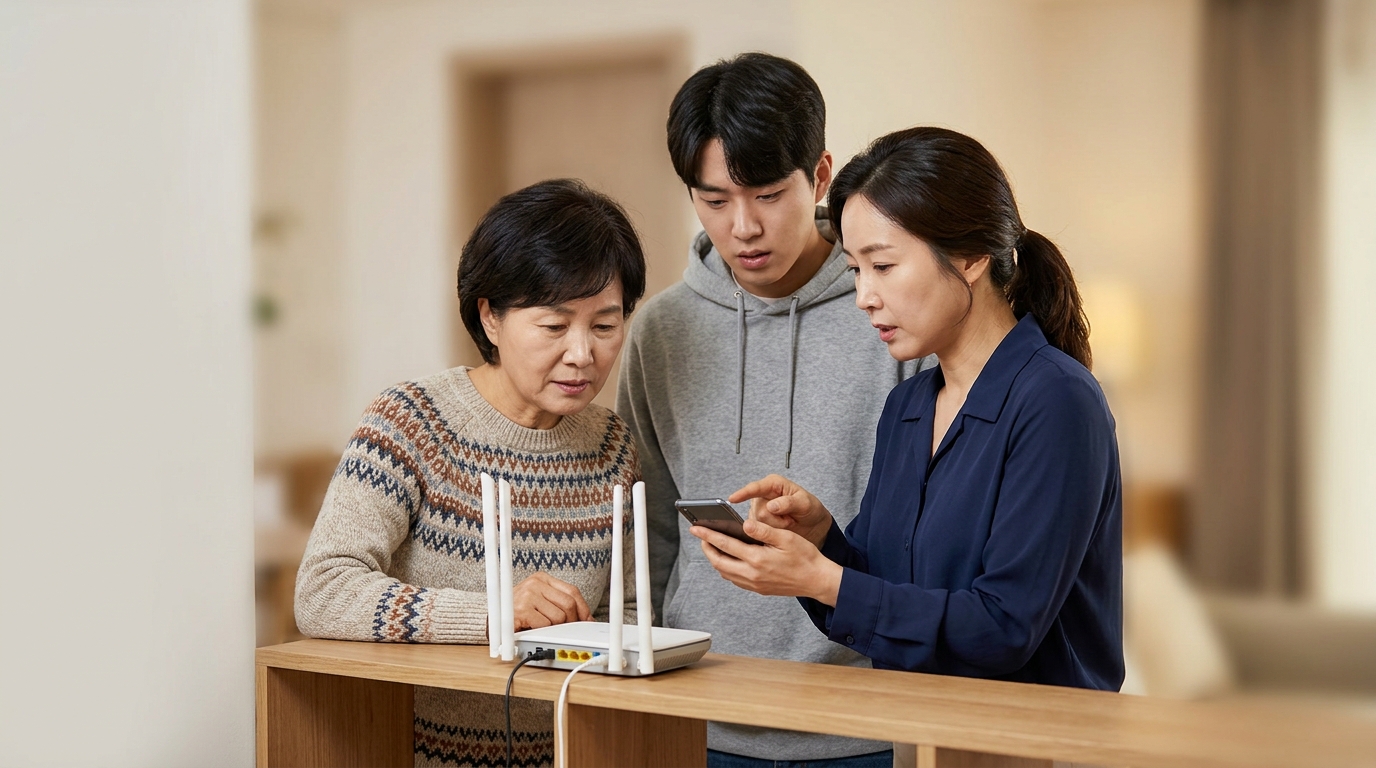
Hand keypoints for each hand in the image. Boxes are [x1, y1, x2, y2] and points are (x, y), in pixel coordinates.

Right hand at [511, 572, 591, 629]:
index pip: (572, 591)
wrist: (491, 620)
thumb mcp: (540, 602)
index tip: (587, 621)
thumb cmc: (517, 612)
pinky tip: (533, 630)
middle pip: (569, 604)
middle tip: (566, 631)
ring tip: (542, 629)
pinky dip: (542, 633)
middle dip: (572, 622)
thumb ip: (560, 605)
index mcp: (541, 578)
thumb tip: (588, 619)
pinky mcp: (521, 610)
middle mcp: (534, 583)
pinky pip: (545, 626)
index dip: (583, 609)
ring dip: (554, 629)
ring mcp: (527, 595)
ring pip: (559, 617)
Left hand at [689, 519, 842, 606]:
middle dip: (707, 547)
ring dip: (715, 559)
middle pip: (718, 561)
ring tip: (712, 545)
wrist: (817, 580)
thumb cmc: (805, 557)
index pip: (725, 544)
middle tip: (701, 536)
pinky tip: (729, 559)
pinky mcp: (759, 589)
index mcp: (758, 559)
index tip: (696, 528)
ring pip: (725, 572)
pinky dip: (727, 568)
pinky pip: (735, 579)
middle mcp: (752, 574)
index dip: (708, 535)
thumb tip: (744, 524)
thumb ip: (763, 530)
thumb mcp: (786, 537)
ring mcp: (754, 584)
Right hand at [730, 474, 833, 548]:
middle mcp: (762, 496)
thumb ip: (789, 503)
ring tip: (787, 523)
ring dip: (774, 528)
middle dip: (775, 520)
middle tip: (790, 519)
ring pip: (757, 525)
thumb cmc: (810, 510)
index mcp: (773, 485)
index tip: (733, 499)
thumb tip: (771, 506)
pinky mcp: (758, 525)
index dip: (743, 493)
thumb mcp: (805, 503)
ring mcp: (759, 511)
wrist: (814, 526)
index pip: (755, 488)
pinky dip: (770, 534)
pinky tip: (780, 530)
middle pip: (758, 512)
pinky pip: (758, 532)